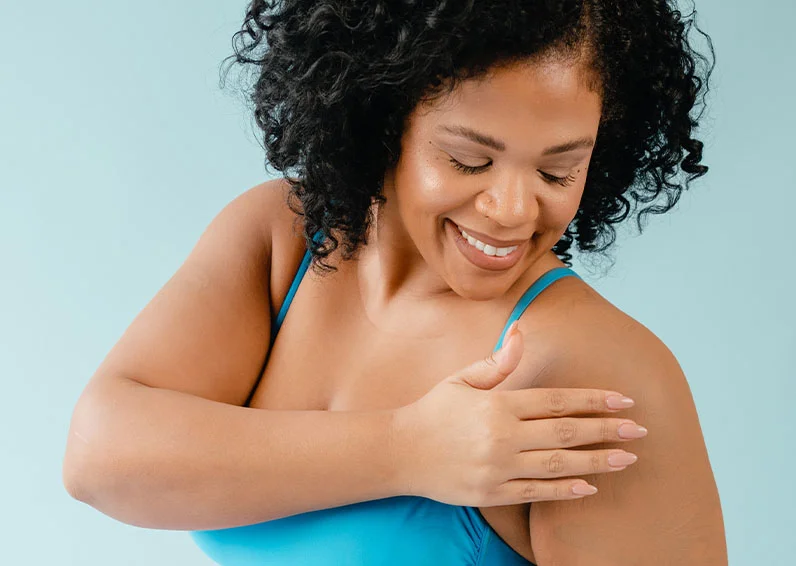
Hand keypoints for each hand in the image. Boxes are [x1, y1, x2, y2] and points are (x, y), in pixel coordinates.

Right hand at [391, 321, 645, 506]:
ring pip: (559, 464)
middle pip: (566, 432)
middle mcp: (502, 436)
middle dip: (607, 430)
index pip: (557, 400)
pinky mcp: (492, 493)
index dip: (593, 400)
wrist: (398, 451)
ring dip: (597, 461)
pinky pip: (536, 493)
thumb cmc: (433, 411)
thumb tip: (522, 333)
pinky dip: (565, 490)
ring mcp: (498, 468)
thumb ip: (497, 361)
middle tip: (641, 430)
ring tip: (628, 459)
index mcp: (498, 404)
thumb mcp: (462, 378)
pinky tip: (590, 486)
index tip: (623, 401)